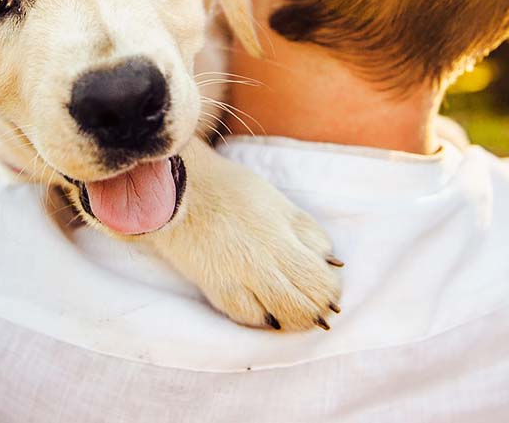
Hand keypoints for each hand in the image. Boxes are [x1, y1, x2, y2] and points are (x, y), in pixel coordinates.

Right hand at [145, 140, 342, 329]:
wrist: (177, 189)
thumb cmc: (230, 189)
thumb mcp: (278, 202)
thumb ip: (306, 232)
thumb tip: (331, 263)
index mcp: (283, 235)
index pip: (322, 279)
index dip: (331, 289)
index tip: (328, 286)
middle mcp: (263, 260)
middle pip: (306, 303)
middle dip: (316, 309)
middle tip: (317, 306)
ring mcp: (238, 277)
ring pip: (280, 316)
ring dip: (293, 319)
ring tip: (294, 312)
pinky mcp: (215, 287)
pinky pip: (247, 317)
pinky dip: (262, 318)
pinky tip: (265, 311)